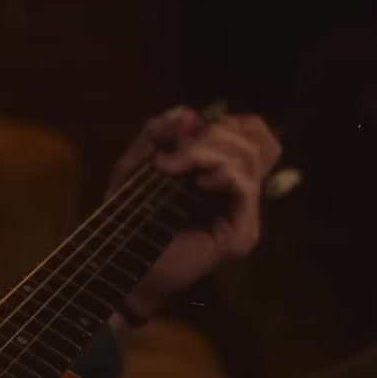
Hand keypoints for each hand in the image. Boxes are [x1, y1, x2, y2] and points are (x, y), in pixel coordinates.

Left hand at [107, 106, 281, 320]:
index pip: (253, 130)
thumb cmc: (126, 217)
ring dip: (208, 151)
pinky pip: (246, 186)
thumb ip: (157, 132)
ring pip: (250, 157)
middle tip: (175, 153)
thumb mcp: (135, 163)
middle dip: (212, 134)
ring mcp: (244, 213)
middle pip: (255, 138)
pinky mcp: (243, 234)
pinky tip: (197, 182)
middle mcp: (239, 190)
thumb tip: (190, 112)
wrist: (121, 265)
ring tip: (174, 167)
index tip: (189, 132)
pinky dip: (221, 173)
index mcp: (220, 170)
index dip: (226, 122)